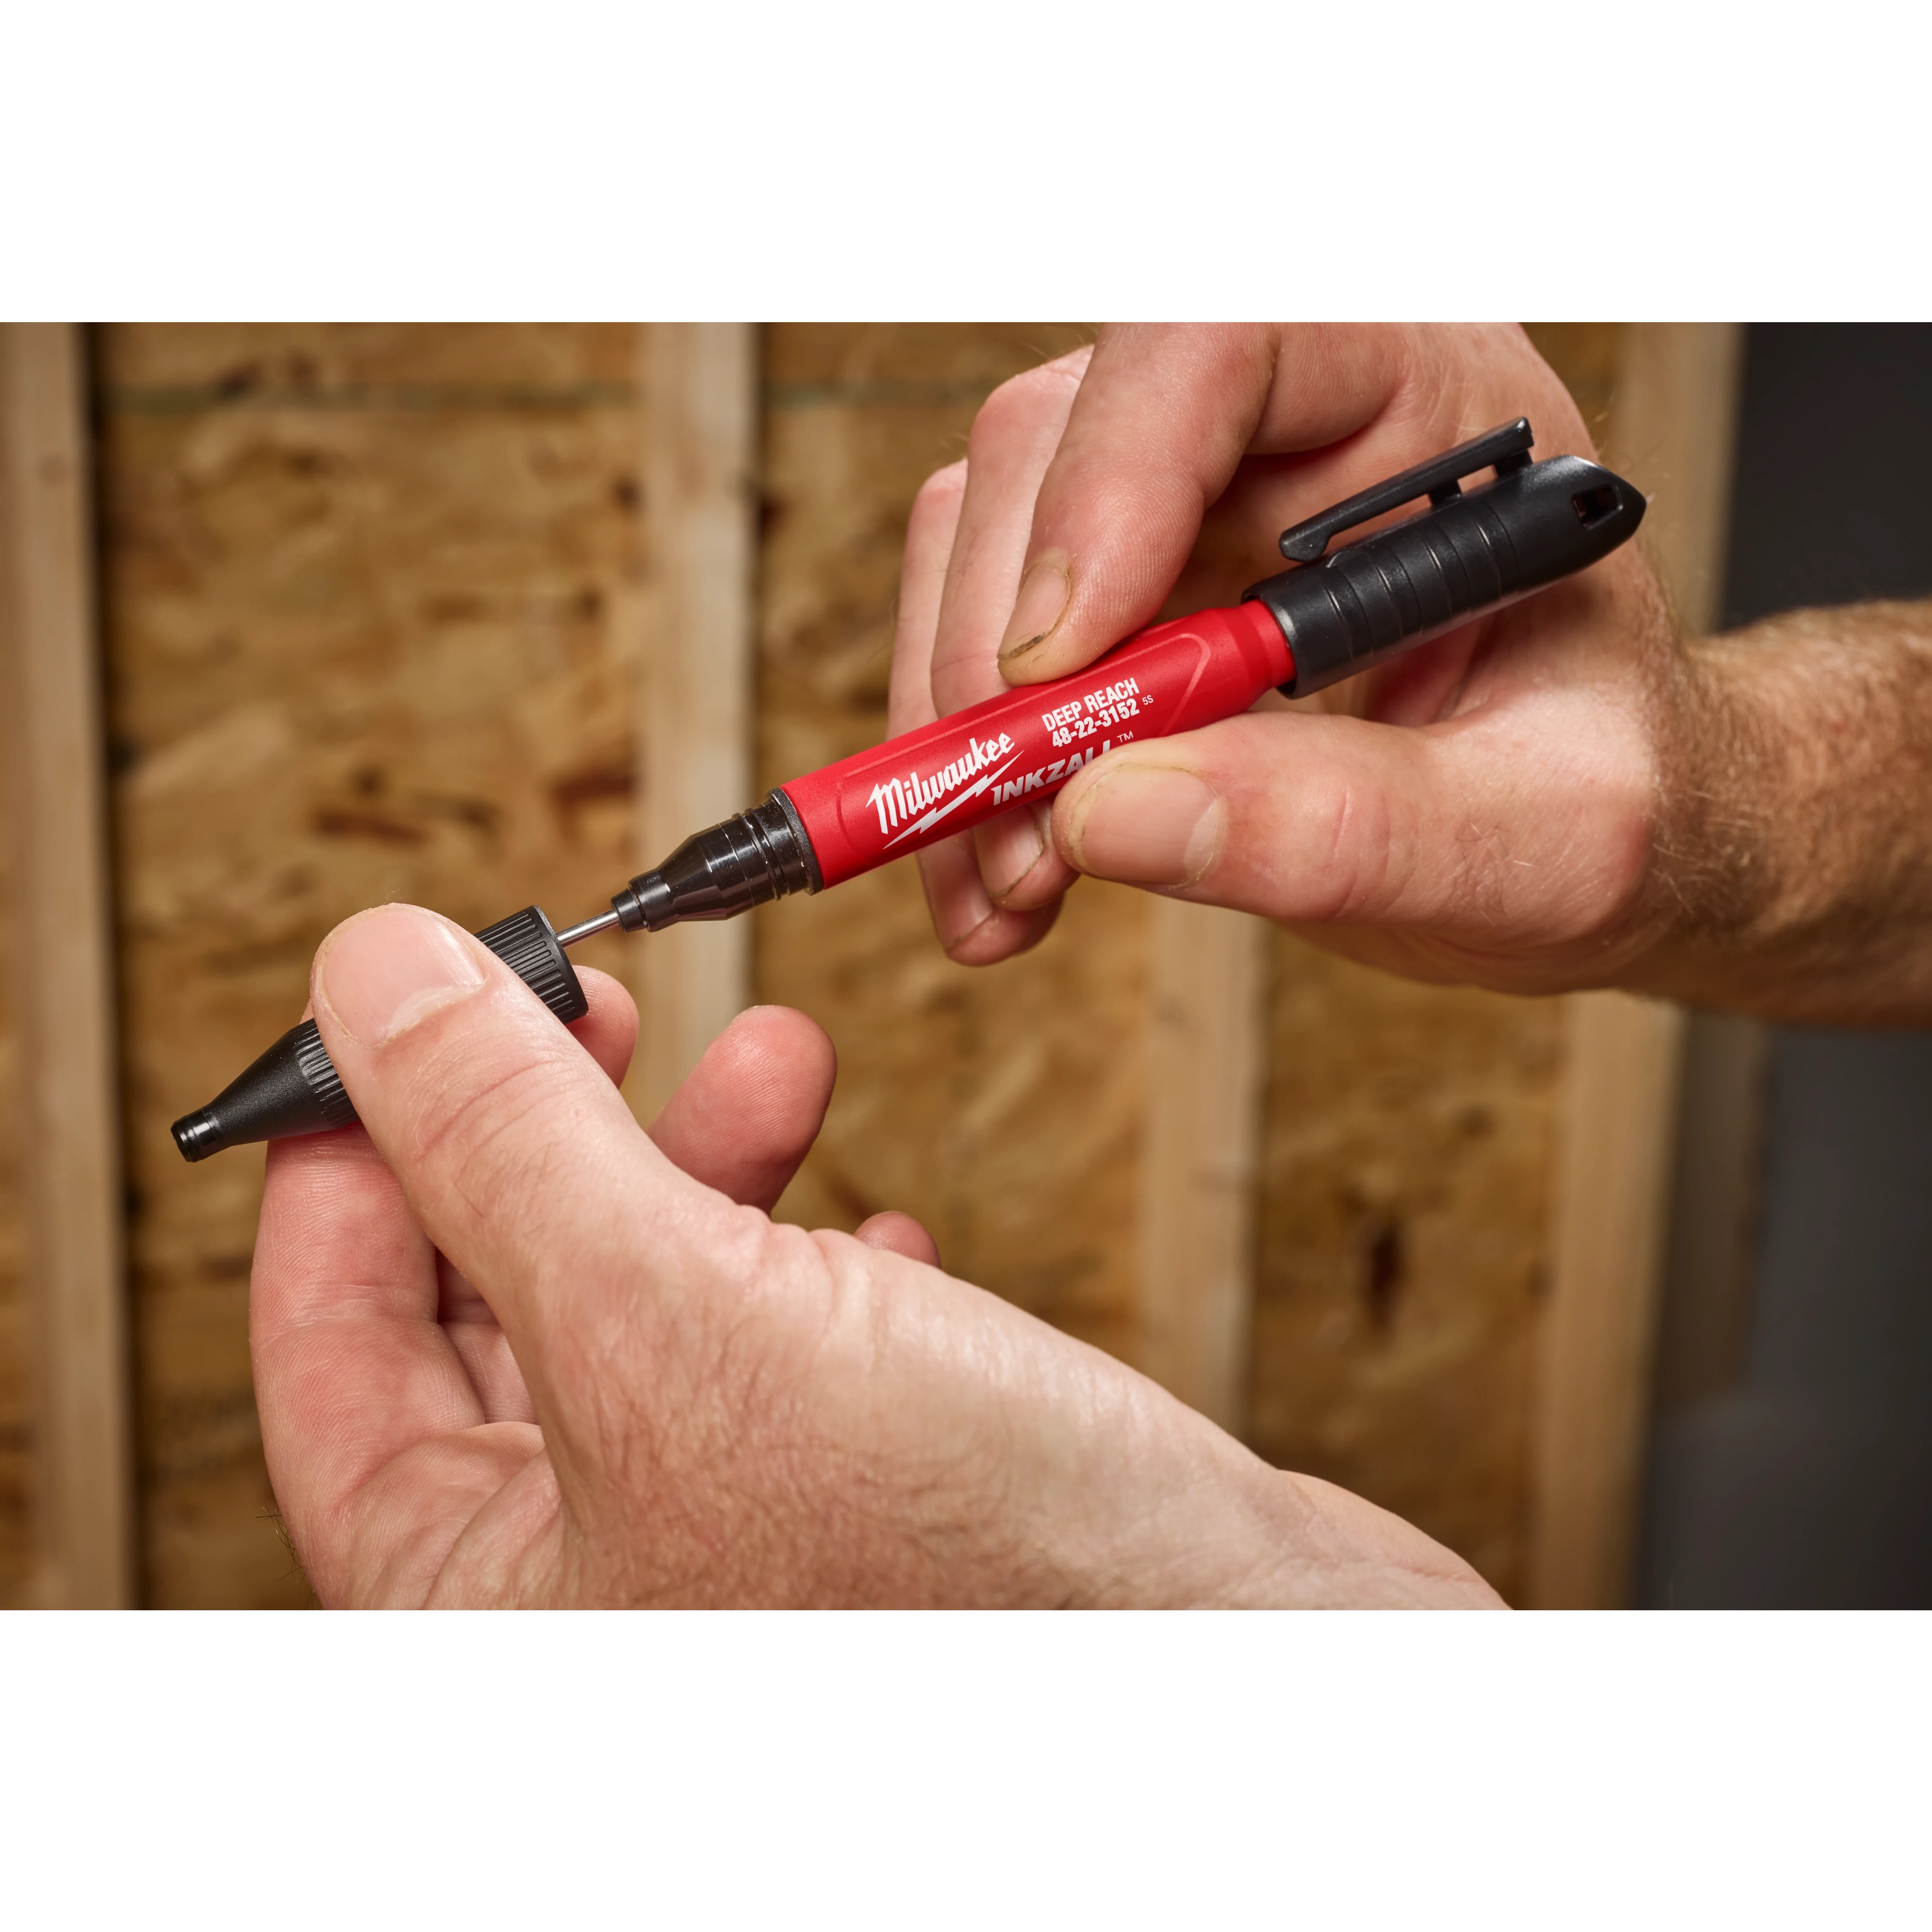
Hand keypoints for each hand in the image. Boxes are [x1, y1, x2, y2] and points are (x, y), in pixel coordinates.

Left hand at [250, 904, 1499, 1607]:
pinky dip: (817, 1256)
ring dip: (704, 1160)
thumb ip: (506, 1146)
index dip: (353, 1146)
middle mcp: (591, 1573)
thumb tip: (375, 975)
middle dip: (556, 1126)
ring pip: (651, 1299)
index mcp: (479, 1588)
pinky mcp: (856, 1492)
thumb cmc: (982, 1571)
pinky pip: (782, 1343)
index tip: (410, 1003)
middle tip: (598, 998)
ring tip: (785, 1057)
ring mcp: (727, 1530)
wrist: (1249, 1642)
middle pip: (495, 1301)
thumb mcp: (686, 1319)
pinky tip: (885, 1225)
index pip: (331, 1340)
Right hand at [892, 322, 1679, 994]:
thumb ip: (1353, 826)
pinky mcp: (1124, 596)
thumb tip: (1107, 814)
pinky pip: (986, 639)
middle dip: (1001, 654)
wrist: (1583, 832)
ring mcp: (1186, 501)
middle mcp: (1286, 423)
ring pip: (984, 538)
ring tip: (1008, 888)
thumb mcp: (1546, 840)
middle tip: (1012, 831)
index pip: (1224, 344)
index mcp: (1430, 401)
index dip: (1112, 480)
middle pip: (1059, 444)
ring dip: (962, 725)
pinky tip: (1007, 877)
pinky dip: (970, 765)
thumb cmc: (1611, 798)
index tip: (1058, 669)